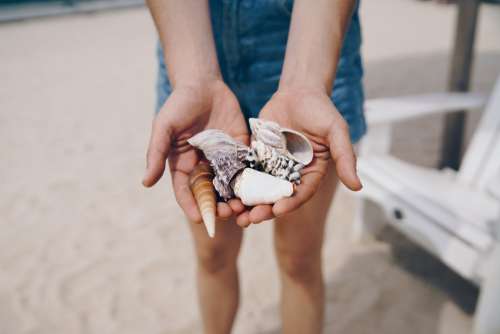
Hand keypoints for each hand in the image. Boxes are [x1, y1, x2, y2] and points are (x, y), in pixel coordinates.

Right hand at [143, 80, 247, 222]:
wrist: (204, 84)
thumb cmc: (179, 104)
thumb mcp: (164, 127)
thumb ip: (156, 154)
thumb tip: (146, 183)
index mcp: (184, 166)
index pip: (187, 193)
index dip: (193, 207)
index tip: (200, 219)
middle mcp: (204, 167)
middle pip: (212, 195)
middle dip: (219, 207)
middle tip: (229, 213)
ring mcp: (223, 159)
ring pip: (230, 186)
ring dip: (237, 199)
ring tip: (245, 206)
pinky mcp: (240, 149)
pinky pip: (246, 168)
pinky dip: (252, 181)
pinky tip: (258, 189)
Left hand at [236, 88, 361, 225]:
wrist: (298, 91)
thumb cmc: (321, 110)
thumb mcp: (336, 131)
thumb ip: (345, 158)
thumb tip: (358, 187)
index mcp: (311, 173)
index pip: (301, 193)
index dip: (290, 203)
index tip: (278, 210)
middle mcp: (291, 174)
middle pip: (277, 197)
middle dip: (265, 209)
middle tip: (251, 218)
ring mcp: (272, 166)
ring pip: (259, 189)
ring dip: (248, 202)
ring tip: (234, 213)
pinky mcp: (257, 157)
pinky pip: (246, 172)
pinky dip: (237, 183)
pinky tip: (226, 191)